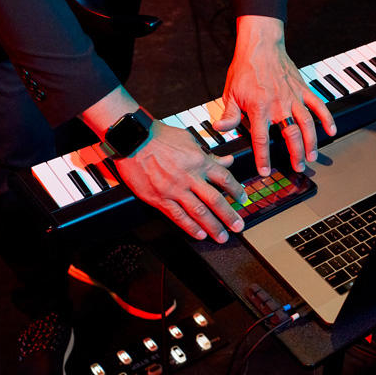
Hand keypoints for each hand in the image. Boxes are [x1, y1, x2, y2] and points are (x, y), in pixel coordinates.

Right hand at [113, 122, 247, 242]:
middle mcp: (189, 177)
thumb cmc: (160, 137)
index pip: (224, 179)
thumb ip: (209, 155)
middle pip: (215, 200)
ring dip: (213, 227)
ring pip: (199, 212)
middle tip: (238, 226)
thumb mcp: (189, 140)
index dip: (236, 191)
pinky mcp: (159, 198)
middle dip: (229, 216)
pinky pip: (178, 216)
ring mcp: (174, 189)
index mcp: (199, 161)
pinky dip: (190, 227)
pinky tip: (199, 235)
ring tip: (222, 237)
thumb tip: (227, 161)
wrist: (133, 139)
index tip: (242, 200)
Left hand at [213, 15, 335, 175]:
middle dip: (295, 154)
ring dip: (311, 142)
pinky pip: (318, 105)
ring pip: (307, 124)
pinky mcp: (303, 89)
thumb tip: (220, 129)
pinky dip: (326, 118)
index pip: (261, 138)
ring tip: (312, 156)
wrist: (260, 45)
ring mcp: (293, 97)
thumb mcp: (230, 93)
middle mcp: (278, 105)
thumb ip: (229, 115)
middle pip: (290, 135)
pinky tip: (331, 131)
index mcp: (259, 107)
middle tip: (298, 168)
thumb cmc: (244, 69)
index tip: (266, 171)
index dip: (263, 157)